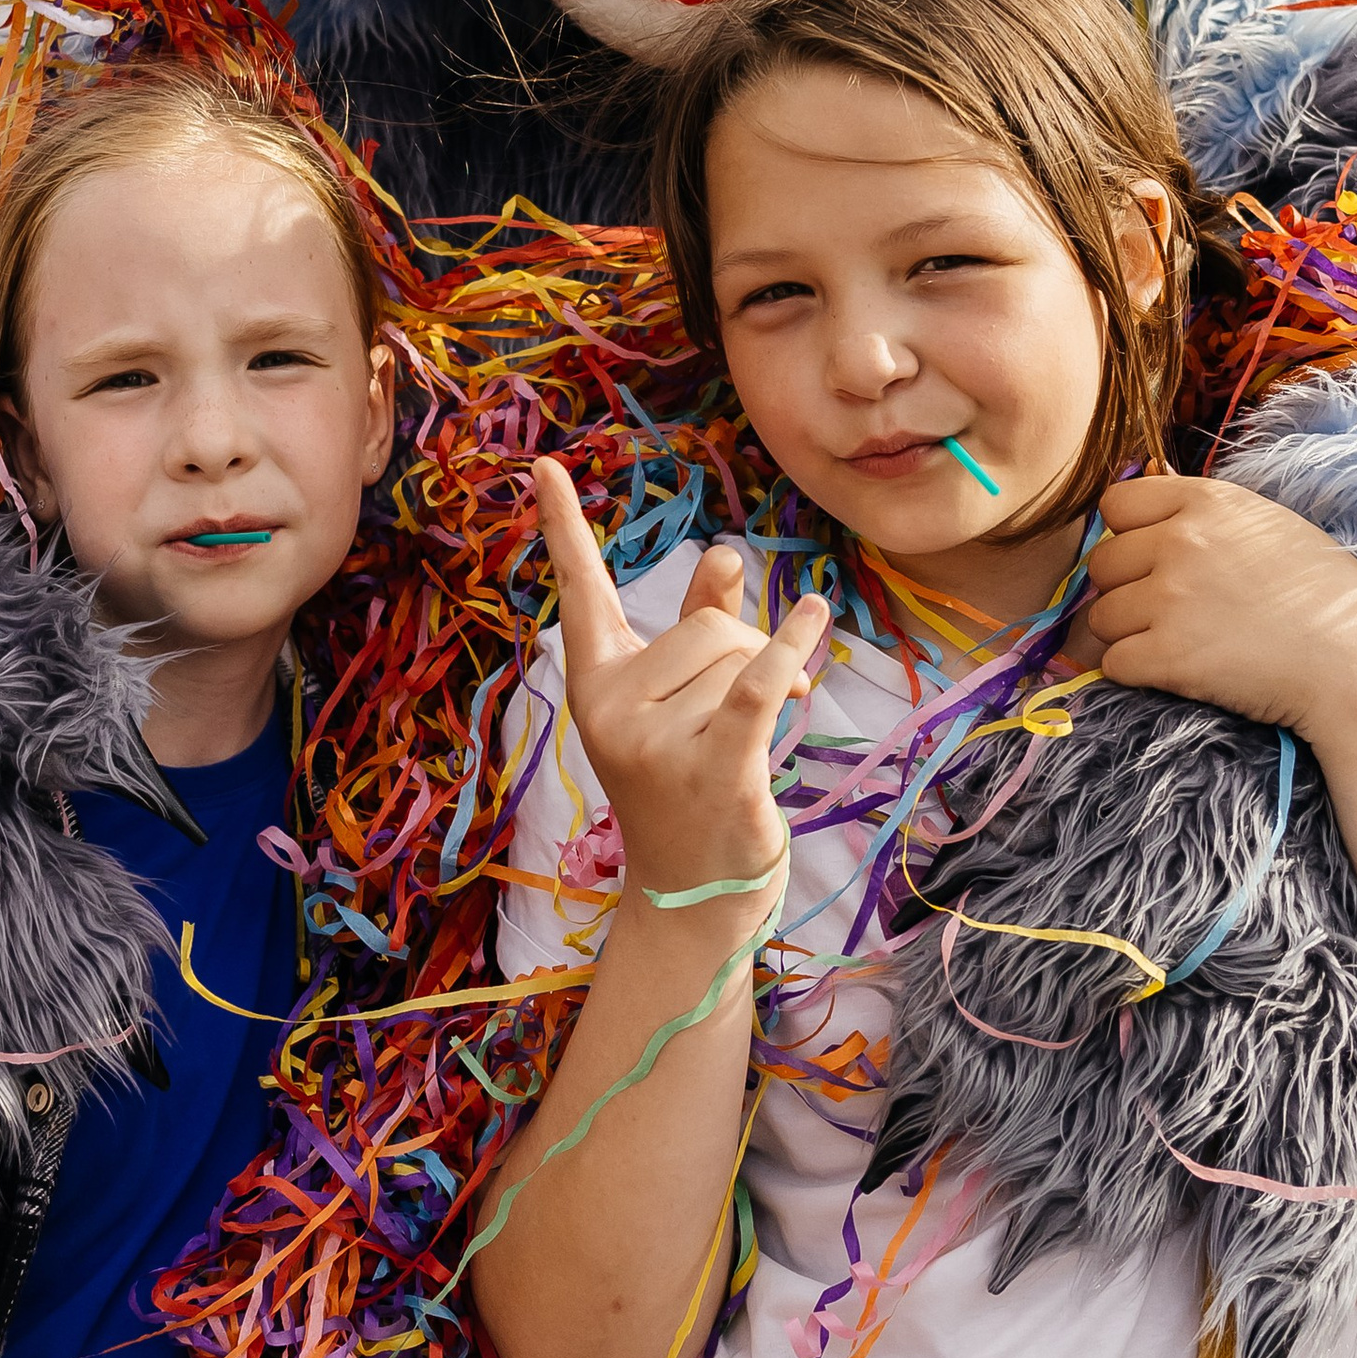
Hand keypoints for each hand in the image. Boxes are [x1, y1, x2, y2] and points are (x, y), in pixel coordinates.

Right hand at [531, 462, 826, 920]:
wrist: (695, 895)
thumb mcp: (679, 704)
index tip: (542, 462)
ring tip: (756, 734)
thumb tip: (724, 552)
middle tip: (745, 711)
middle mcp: (612, 709)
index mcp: (594, 684)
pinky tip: (813, 615)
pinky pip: (757, 685)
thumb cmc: (687, 787)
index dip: (563, 527)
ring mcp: (655, 741)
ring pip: (739, 656)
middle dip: (743, 652)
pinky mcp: (710, 766)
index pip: (580, 591)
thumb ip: (698, 625)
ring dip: (772, 681)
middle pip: (705, 625)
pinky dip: (791, 650)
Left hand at [1076, 470, 1356, 746]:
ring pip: (1101, 617)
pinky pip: (1114, 663)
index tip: (1155, 560)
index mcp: (1206, 501)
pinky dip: (1137, 673)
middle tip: (1170, 611)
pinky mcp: (1167, 656)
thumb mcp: (1266, 525)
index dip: (1129, 535)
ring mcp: (1170, 599)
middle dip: (1126, 589)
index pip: (1116, 504)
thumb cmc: (1323, 595)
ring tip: (1181, 643)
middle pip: (1101, 564)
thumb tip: (1142, 509)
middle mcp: (1180, 541)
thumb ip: (1202, 515)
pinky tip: (1177, 672)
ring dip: (1129, 634)